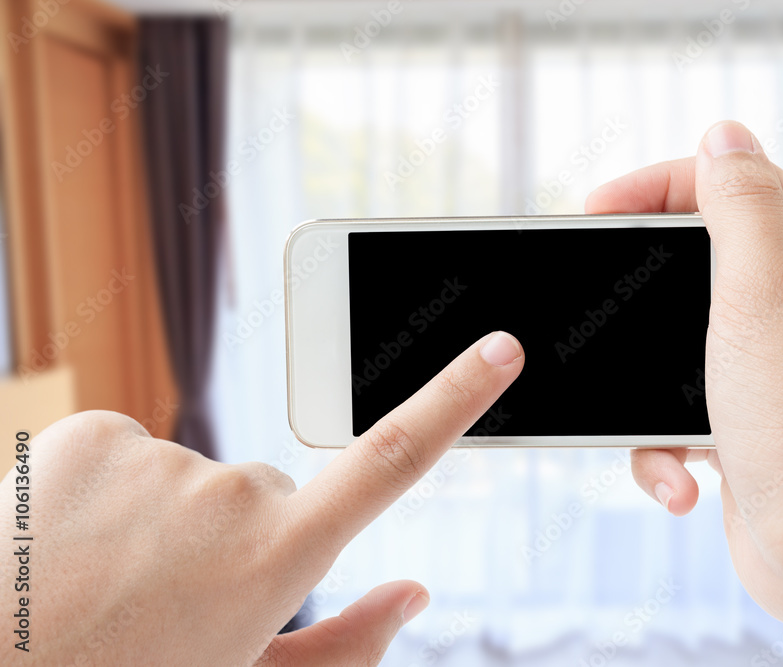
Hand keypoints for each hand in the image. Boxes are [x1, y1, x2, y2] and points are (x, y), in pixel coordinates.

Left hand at [5, 332, 522, 665]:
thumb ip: (347, 648)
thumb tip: (416, 590)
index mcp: (277, 559)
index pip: (390, 460)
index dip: (455, 402)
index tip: (501, 349)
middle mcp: (232, 494)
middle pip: (264, 494)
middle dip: (232, 538)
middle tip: (161, 602)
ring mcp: (159, 457)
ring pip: (189, 477)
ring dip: (160, 520)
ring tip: (101, 582)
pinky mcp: (91, 432)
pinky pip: (126, 452)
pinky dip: (104, 493)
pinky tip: (65, 546)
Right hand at [587, 121, 782, 663]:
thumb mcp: (761, 296)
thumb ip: (738, 209)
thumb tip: (724, 136)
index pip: (736, 183)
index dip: (662, 183)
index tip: (597, 208)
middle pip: (698, 258)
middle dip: (642, 287)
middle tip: (598, 294)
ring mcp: (767, 366)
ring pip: (673, 341)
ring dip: (648, 389)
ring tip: (658, 426)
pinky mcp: (740, 418)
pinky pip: (674, 408)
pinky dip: (665, 445)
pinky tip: (683, 477)